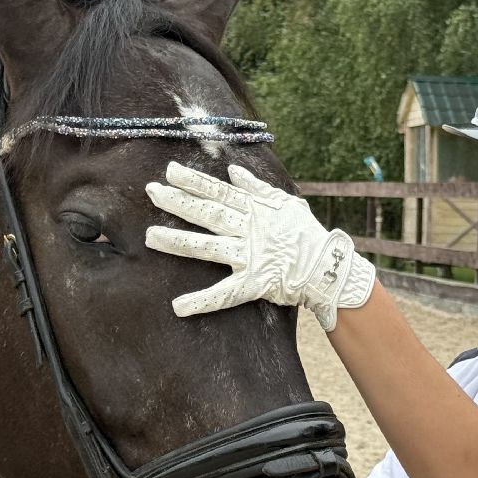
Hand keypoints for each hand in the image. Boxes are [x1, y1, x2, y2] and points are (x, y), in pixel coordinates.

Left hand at [145, 162, 375, 330]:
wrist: (328, 266)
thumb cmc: (306, 234)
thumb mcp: (285, 202)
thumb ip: (257, 187)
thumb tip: (232, 171)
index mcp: (254, 211)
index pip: (218, 192)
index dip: (194, 181)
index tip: (170, 171)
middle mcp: (248, 230)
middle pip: (207, 214)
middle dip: (178, 202)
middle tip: (151, 192)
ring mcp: (249, 256)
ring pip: (207, 248)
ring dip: (178, 242)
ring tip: (150, 238)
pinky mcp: (253, 283)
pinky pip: (224, 294)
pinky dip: (202, 302)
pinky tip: (178, 307)